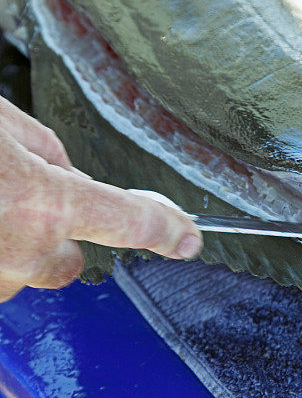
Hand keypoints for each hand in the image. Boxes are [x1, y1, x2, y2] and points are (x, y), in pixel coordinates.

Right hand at [0, 97, 201, 301]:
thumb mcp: (1, 124)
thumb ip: (48, 151)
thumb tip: (70, 173)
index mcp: (44, 203)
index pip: (130, 222)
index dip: (166, 229)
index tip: (187, 238)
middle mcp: (21, 252)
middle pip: (68, 261)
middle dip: (55, 237)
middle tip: (18, 201)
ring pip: (22, 272)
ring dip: (11, 249)